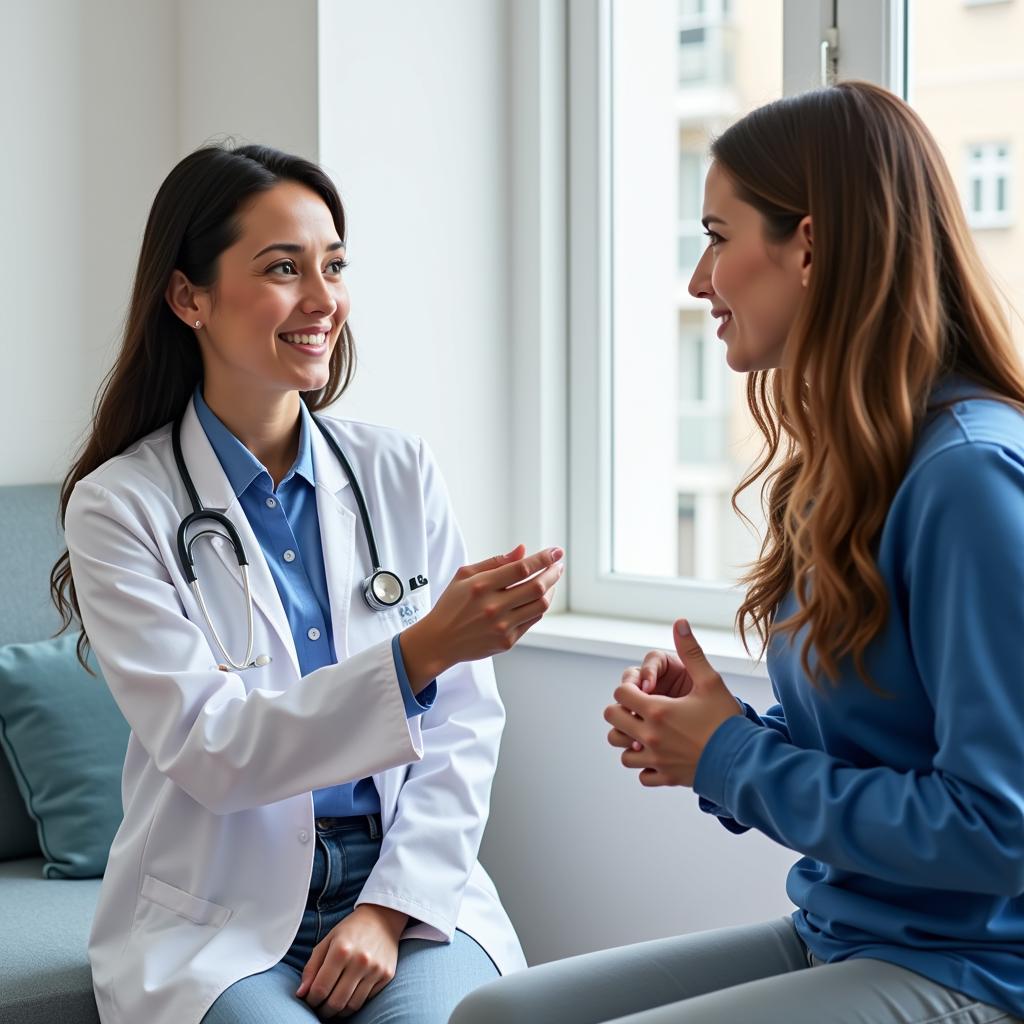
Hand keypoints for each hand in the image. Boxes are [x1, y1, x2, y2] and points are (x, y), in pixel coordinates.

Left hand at [295, 903, 406, 1017]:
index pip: (320, 988)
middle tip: (320, 1007)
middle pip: (336, 1002)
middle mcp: (360, 961)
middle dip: (323, 1010)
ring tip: (333, 1005)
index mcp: (341, 950)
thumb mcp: (327, 941)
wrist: (383, 917)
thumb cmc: (350, 930)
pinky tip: (349, 997)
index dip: (311, 1000)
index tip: (310, 999)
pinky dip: (354, 1003)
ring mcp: (375, 969)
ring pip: (352, 1006)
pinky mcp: (387, 975)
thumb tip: (301, 994)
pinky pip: (367, 1000)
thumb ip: (311, 967)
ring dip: (339, 1011)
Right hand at [399, 544, 563, 688]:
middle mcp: (493, 607)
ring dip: (551, 590)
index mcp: (481, 586)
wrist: (440, 641)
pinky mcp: (507, 641)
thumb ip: (495, 562)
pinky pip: (532, 620)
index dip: (543, 558)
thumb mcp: (464, 575)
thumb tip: (522, 550)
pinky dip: (539, 606)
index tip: (556, 551)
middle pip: (536, 587)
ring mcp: (502, 626)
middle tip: (558, 564)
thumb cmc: (452, 604)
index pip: (521, 568)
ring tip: (551, 580)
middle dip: (553, 572)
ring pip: (540, 605)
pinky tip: (538, 597)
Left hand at [604, 619, 739, 787]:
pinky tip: (661, 754)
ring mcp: (656, 760)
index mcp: (657, 711)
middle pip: (612, 721)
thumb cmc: (727, 720)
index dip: (629, 688)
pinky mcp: (666, 778)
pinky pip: (642, 775)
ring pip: (623, 752)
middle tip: (641, 709)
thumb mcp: (711, 681)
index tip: (644, 689)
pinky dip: (647, 766)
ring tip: (648, 732)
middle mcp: (650, 736)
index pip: (620, 693)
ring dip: (631, 741)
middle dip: (622, 711)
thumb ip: (691, 651)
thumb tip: (679, 622)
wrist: (744, 761)